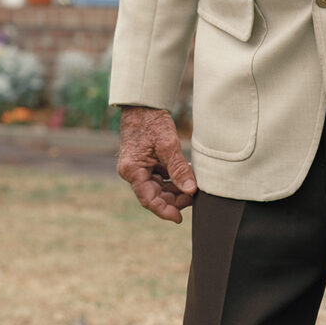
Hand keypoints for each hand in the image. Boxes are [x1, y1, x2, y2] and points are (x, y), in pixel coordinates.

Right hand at [117, 105, 197, 222]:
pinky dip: (172, 180)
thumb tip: (191, 190)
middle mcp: (132, 172)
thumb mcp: (168, 144)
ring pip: (158, 188)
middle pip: (154, 195)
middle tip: (193, 198)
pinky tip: (185, 177)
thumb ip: (178, 168)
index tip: (179, 218)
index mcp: (132, 170)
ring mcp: (138, 168)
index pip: (148, 199)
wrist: (143, 105)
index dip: (164, 211)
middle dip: (173, 200)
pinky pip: (159, 178)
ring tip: (192, 188)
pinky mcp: (145, 163)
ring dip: (174, 191)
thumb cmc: (152, 121)